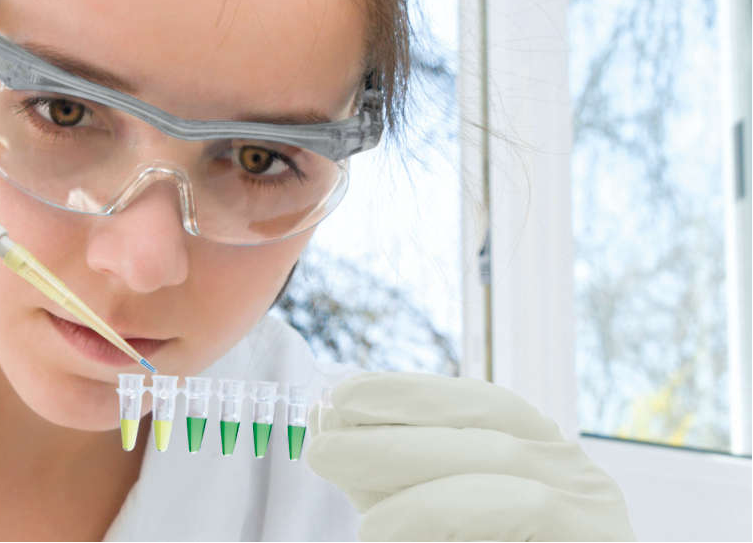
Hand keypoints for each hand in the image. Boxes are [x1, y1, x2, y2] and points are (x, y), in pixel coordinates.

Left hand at [305, 372, 634, 540]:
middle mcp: (573, 472)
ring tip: (341, 486)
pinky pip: (525, 507)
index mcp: (538, 455)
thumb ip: (386, 479)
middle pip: (487, 423)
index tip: (342, 396)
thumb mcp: (421, 517)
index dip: (409, 392)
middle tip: (321, 447)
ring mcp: (593, 509)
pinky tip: (381, 528)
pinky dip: (441, 509)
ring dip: (405, 461)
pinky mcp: (598, 542)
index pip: (478, 402)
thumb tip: (331, 425)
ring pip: (501, 459)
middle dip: (394, 425)